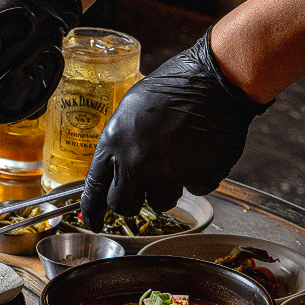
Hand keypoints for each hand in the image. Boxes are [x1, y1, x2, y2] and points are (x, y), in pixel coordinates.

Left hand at [79, 32, 269, 229]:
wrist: (212, 82)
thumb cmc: (172, 88)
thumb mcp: (130, 111)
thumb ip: (121, 143)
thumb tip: (116, 168)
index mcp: (114, 141)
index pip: (95, 187)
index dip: (92, 209)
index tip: (93, 223)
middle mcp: (135, 161)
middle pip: (123, 205)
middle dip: (133, 200)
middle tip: (144, 185)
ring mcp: (166, 173)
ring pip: (161, 202)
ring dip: (168, 186)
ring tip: (177, 155)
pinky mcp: (196, 179)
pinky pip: (194, 190)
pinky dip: (197, 177)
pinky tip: (199, 152)